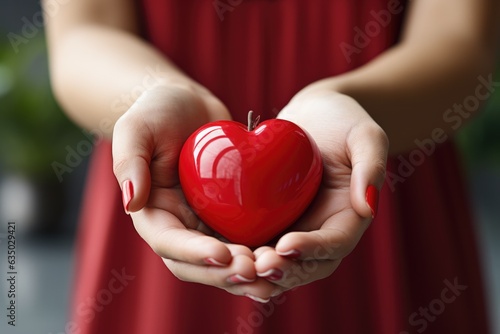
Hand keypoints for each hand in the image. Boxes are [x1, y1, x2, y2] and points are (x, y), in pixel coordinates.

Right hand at [112, 85, 263, 294]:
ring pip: (225, 263)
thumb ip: (129, 162)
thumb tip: (131, 202)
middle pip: (198, 265)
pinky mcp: (229, 218)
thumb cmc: (159, 112)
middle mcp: (180, 226)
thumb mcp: (137, 128)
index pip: (169, 243)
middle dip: (224, 273)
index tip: (222, 254)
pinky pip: (245, 241)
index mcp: (153, 213)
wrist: (192, 107)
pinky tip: (286, 254)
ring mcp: (205, 225)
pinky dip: (262, 253)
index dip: (194, 254)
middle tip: (255, 270)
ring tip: (273, 270)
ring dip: (246, 272)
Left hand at [251, 86, 388, 297]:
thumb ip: (371, 166)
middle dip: (284, 270)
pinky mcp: (273, 220)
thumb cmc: (343, 120)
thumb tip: (368, 208)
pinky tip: (222, 250)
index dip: (312, 249)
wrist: (314, 116)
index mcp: (349, 217)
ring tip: (239, 266)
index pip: (335, 243)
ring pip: (280, 262)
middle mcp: (322, 229)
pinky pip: (258, 242)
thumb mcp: (365, 134)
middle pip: (307, 264)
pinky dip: (244, 252)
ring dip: (261, 270)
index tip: (286, 245)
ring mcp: (297, 227)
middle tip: (258, 266)